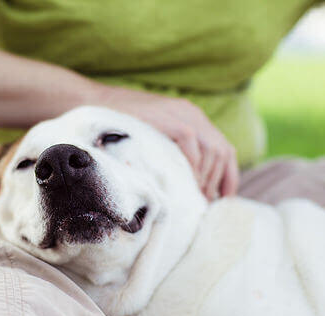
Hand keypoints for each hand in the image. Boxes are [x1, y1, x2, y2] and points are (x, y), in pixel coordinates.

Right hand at [97, 86, 238, 199]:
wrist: (96, 103)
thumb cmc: (121, 127)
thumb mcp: (155, 139)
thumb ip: (173, 152)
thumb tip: (187, 186)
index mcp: (192, 118)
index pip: (224, 148)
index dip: (228, 176)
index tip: (224, 199)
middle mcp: (191, 114)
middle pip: (221, 150)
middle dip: (216, 181)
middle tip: (203, 202)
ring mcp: (180, 113)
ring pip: (211, 147)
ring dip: (205, 176)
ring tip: (194, 196)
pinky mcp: (167, 116)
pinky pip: (190, 140)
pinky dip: (191, 162)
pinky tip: (184, 179)